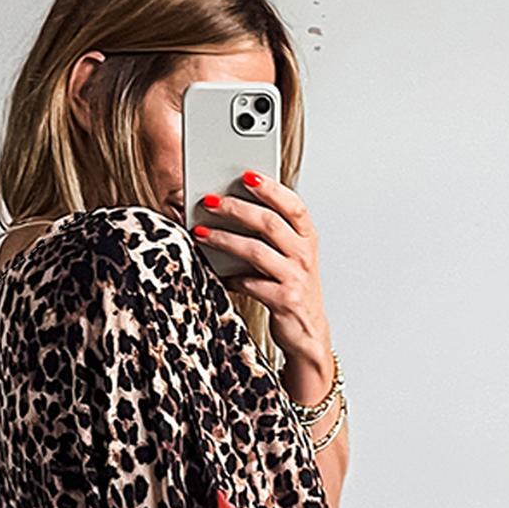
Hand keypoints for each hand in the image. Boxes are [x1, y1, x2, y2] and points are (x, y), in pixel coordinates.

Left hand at [193, 174, 332, 384]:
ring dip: (224, 239)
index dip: (270, 188)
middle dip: (236, 209)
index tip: (246, 174)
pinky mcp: (284, 301)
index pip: (293, 205)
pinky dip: (230, 277)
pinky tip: (216, 272)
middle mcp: (304, 255)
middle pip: (269, 223)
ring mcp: (295, 279)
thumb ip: (273, 233)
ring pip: (256, 251)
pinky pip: (250, 283)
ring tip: (201, 231)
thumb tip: (232, 206)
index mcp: (308, 238)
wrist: (307, 332)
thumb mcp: (290, 257)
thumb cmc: (291, 288)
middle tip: (209, 201)